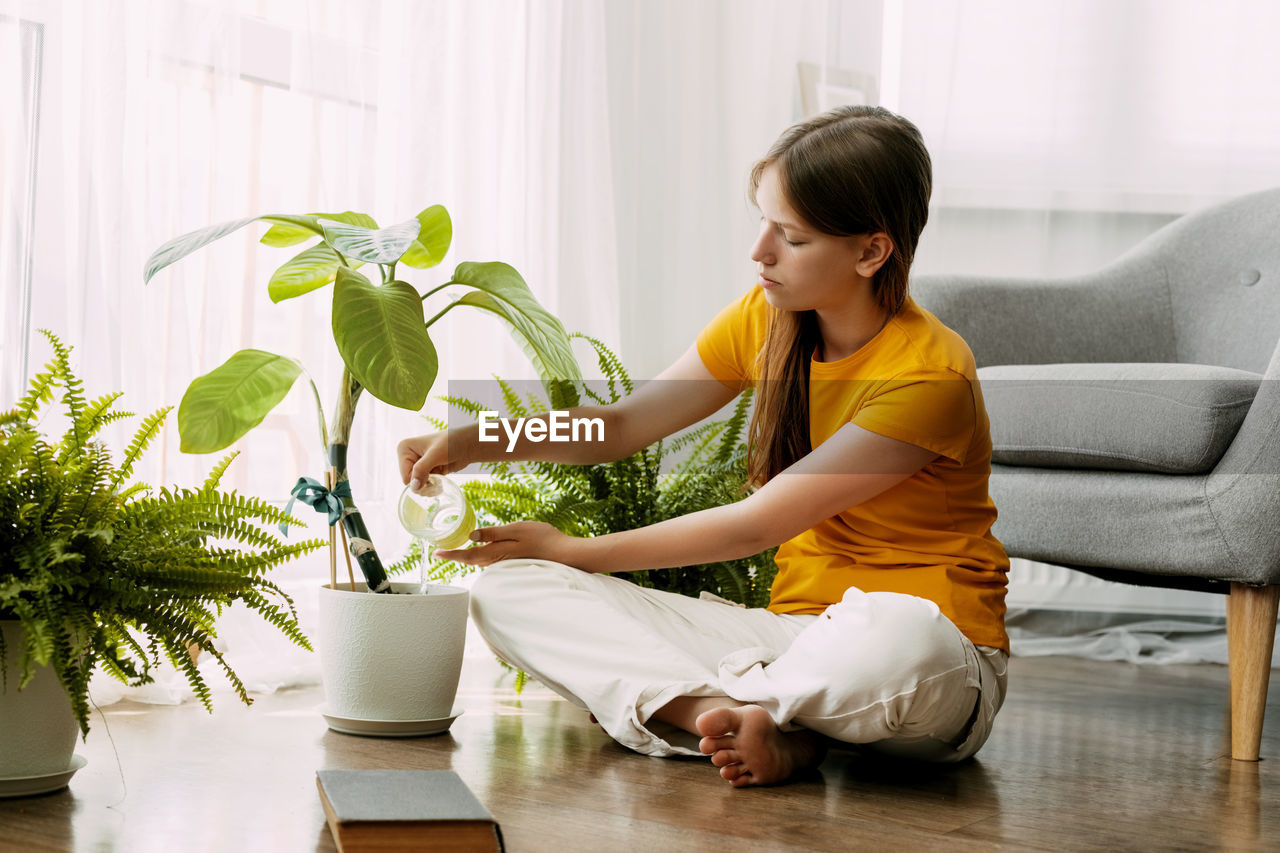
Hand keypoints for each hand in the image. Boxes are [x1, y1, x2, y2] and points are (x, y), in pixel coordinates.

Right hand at [397, 429, 472, 488]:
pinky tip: (440, 480)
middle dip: (424, 483)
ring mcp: (417, 464)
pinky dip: (432, 486)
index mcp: (404, 449)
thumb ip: (422, 469)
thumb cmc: (452, 443)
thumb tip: (414, 487)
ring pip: (417, 486)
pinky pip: (424, 486)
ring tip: (440, 476)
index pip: (405, 476)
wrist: (468, 445)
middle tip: (438, 476)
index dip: (419, 478)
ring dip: (429, 486)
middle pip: (410, 482)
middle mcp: (408, 457)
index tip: (433, 471)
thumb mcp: (436, 454)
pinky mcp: (426, 471)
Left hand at [434, 521, 579, 566]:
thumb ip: (494, 533)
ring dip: (467, 555)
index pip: (468, 555)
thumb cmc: (543, 539)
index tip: (436, 553)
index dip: (451, 554)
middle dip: (456, 555)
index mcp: (497, 552)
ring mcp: (505, 563)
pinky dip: (480, 555)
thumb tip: (471, 536)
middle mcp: (498, 561)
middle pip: (471, 559)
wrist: (564, 554)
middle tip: (440, 549)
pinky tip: (481, 548)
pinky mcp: (512, 563)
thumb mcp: (517, 529)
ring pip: (480, 561)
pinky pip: (490, 560)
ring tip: (454, 548)